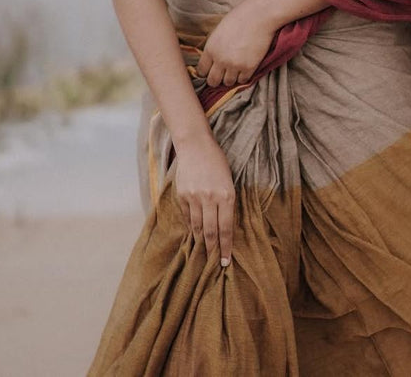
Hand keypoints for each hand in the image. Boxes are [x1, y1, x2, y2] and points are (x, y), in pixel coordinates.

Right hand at [175, 134, 234, 266]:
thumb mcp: (228, 181)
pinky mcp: (182, 195)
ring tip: (203, 252)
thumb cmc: (217, 162)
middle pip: (211, 232)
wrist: (195, 145)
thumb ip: (226, 203)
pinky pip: (187, 216)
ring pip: (197, 227)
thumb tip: (224, 226)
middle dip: (213, 250)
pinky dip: (191, 226)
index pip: (226, 229)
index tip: (225, 262)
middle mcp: (210, 198)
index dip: (225, 248)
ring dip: (201, 241)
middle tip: (214, 264)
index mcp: (226, 195)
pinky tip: (194, 233)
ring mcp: (194, 197)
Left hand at [196, 0, 277, 87]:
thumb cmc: (239, 18)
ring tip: (234, 70)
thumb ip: (214, 47)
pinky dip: (243, 76)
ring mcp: (235, 65)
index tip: (210, 71)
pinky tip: (244, 68)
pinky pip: (242, 81)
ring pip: (228, 82)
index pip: (201, 70)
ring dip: (230, 78)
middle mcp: (220, 59)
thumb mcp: (219, 31)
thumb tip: (212, 59)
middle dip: (216, 79)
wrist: (260, 16)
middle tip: (221, 75)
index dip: (205, 72)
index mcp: (210, 48)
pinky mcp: (249, 67)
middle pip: (213, 81)